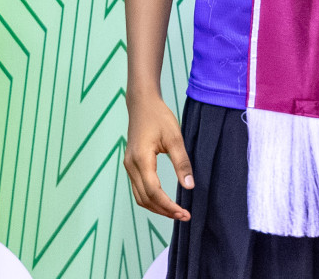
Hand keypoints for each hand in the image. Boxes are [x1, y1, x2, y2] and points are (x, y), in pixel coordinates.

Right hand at [124, 98, 194, 220]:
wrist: (142, 104)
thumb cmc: (159, 117)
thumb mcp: (175, 138)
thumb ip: (182, 163)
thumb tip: (190, 186)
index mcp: (141, 160)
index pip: (154, 192)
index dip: (169, 206)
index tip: (184, 214)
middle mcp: (131, 166)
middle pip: (145, 199)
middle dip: (164, 211)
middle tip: (183, 216)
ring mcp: (128, 166)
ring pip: (139, 196)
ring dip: (156, 207)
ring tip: (175, 212)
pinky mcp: (131, 164)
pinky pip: (138, 188)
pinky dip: (151, 198)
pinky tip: (164, 200)